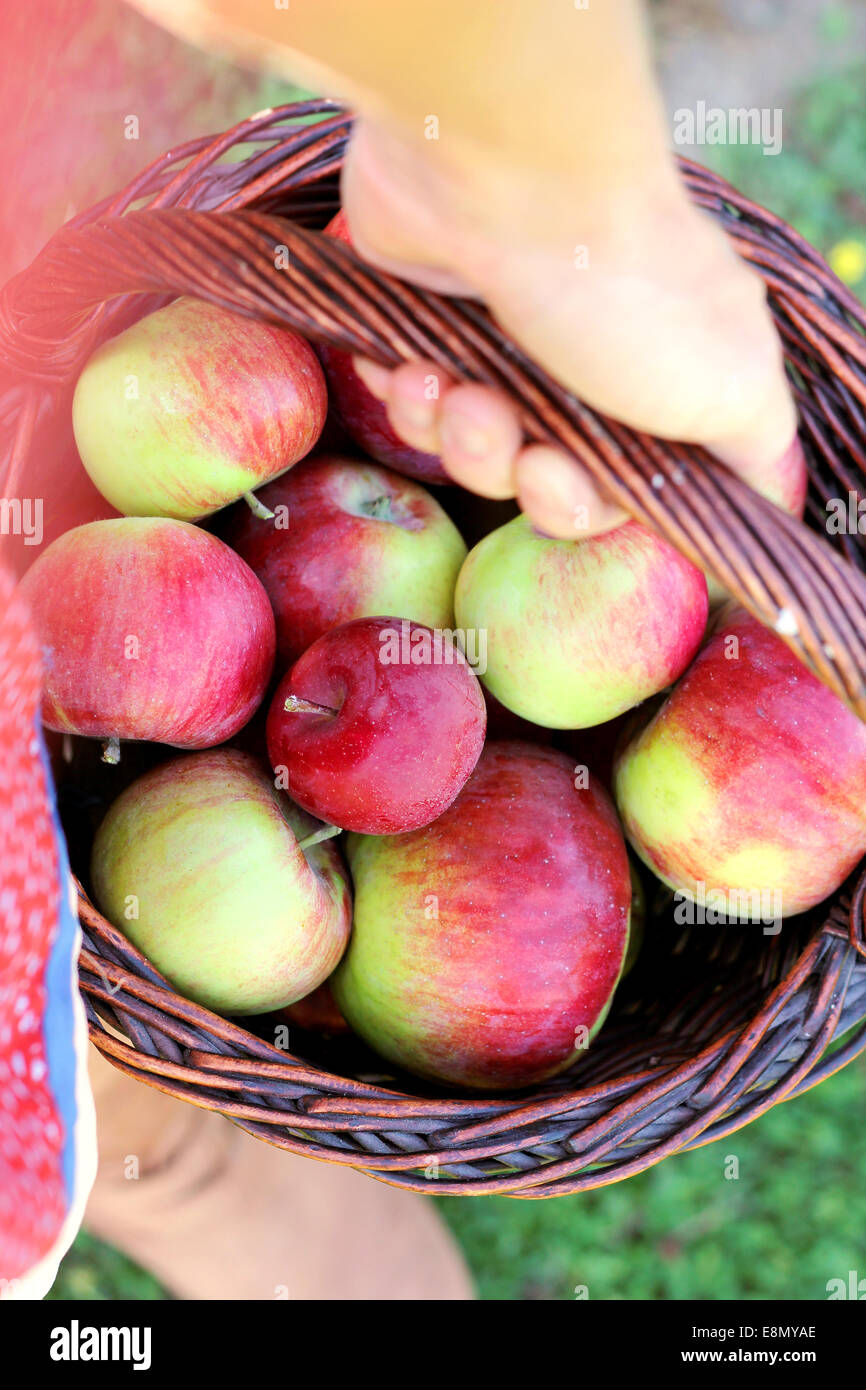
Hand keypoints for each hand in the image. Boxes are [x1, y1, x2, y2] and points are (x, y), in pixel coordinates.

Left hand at [344, 118, 804, 538]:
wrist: (499, 179)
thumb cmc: (624, 294)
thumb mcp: (735, 388)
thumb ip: (754, 447)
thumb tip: (764, 484)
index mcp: (659, 378)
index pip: (615, 488)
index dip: (575, 503)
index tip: (548, 476)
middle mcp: (586, 356)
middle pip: (532, 473)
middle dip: (501, 464)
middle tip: (487, 416)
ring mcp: (504, 330)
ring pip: (465, 440)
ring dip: (450, 429)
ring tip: (445, 381)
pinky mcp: (430, 308)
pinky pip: (411, 395)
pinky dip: (405, 393)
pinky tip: (405, 363)